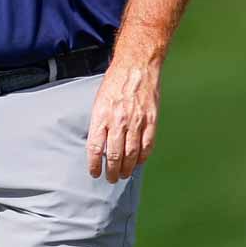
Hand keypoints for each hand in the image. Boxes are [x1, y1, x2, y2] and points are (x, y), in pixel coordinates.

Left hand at [86, 60, 159, 181]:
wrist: (136, 68)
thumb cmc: (114, 84)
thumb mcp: (98, 102)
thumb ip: (98, 123)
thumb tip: (98, 145)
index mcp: (101, 116)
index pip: (96, 148)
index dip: (94, 164)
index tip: (94, 173)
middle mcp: (118, 121)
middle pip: (114, 155)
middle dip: (112, 171)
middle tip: (111, 179)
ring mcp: (136, 122)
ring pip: (131, 154)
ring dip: (127, 168)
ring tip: (124, 175)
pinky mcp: (151, 121)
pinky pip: (147, 145)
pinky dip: (142, 157)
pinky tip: (138, 162)